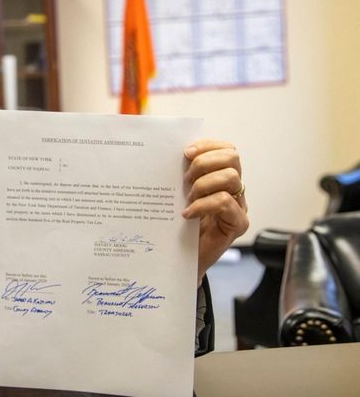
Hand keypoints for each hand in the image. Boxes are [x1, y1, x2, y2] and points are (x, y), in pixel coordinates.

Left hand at [182, 139, 248, 285]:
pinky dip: (203, 205)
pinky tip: (187, 214)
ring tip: (186, 198)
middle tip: (184, 179)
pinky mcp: (237, 224)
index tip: (185, 152)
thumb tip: (168, 153)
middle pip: (232, 158)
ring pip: (231, 177)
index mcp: (221, 176)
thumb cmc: (179, 226)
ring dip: (202, 184)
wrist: (182, 260)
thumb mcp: (178, 195)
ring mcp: (239, 206)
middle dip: (204, 162)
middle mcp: (234, 189)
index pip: (226, 149)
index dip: (207, 145)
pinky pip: (225, 203)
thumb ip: (181, 176)